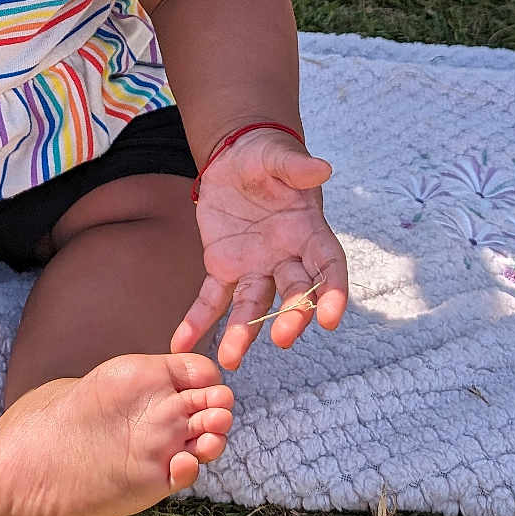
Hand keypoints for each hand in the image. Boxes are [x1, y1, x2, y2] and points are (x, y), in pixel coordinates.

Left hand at [171, 128, 347, 369]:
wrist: (235, 158)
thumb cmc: (265, 157)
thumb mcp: (278, 156)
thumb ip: (296, 166)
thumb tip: (321, 168)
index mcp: (308, 233)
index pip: (328, 268)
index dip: (333, 293)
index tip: (330, 318)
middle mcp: (286, 258)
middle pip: (293, 294)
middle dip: (291, 317)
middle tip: (283, 339)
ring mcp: (255, 267)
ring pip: (252, 305)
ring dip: (243, 332)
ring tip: (230, 359)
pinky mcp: (223, 268)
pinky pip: (211, 298)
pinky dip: (197, 320)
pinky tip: (181, 341)